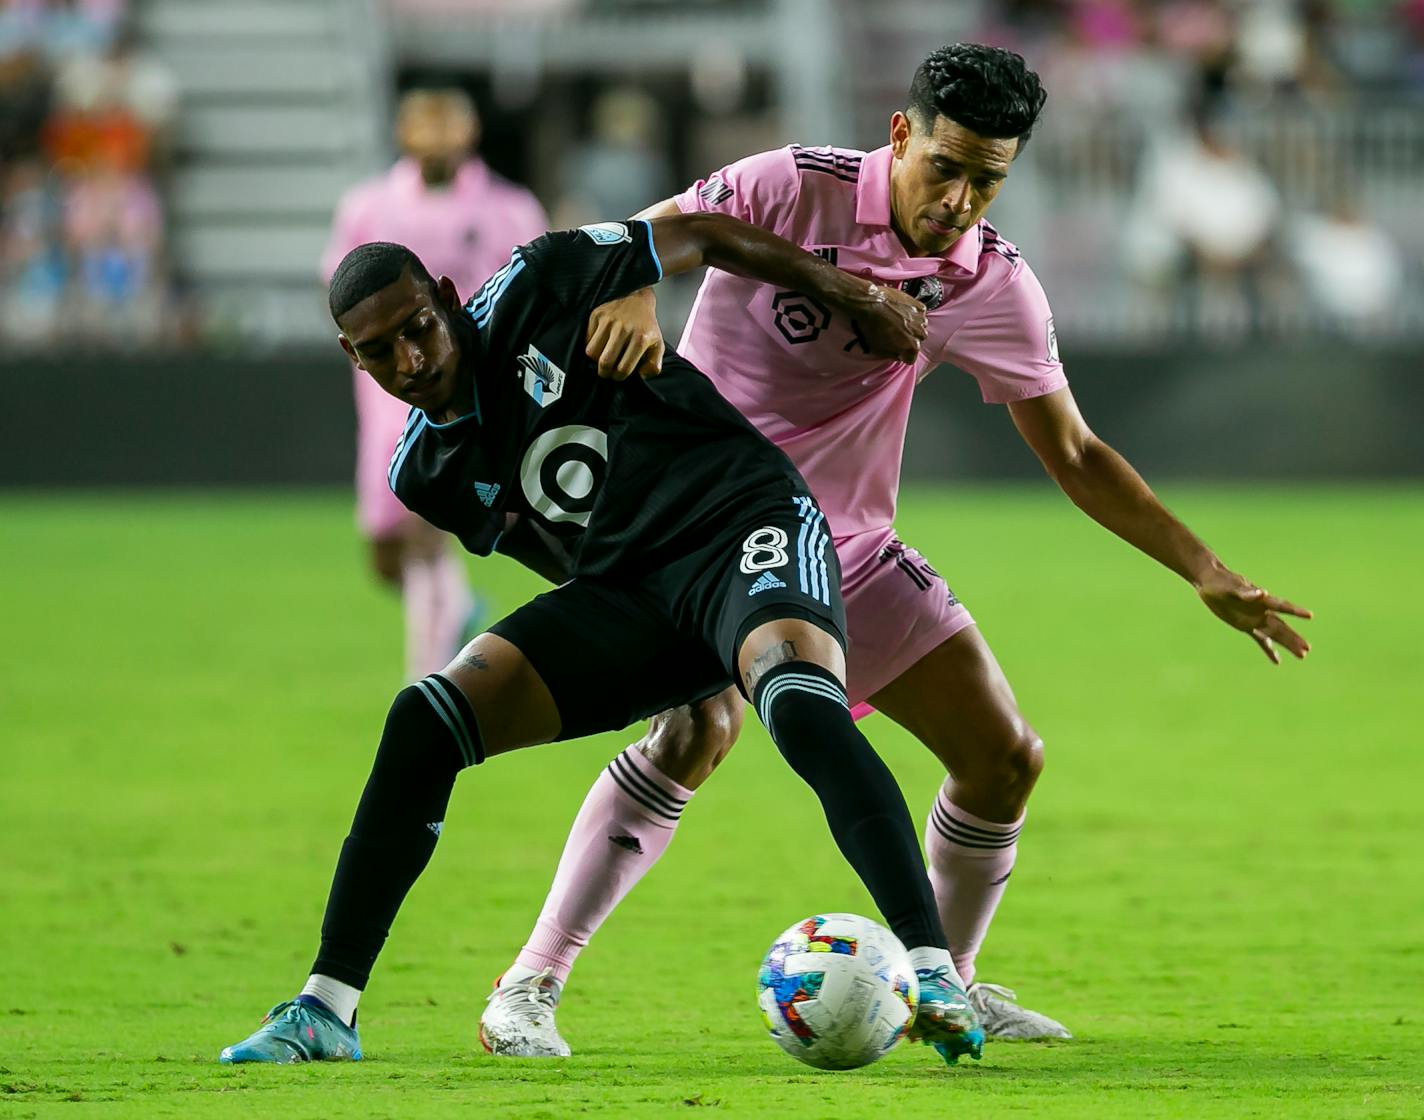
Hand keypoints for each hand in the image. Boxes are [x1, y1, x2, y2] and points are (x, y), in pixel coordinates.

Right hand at [585, 288, 663, 379]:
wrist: (637, 296)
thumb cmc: (646, 324)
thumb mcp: (658, 344)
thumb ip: (654, 364)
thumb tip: (642, 375)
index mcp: (640, 339)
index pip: (623, 368)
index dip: (618, 377)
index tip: (618, 375)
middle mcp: (624, 330)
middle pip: (605, 363)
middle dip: (604, 372)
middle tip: (607, 371)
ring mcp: (608, 321)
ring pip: (592, 352)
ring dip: (596, 359)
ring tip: (603, 356)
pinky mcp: (597, 315)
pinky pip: (587, 339)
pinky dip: (591, 344)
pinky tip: (600, 343)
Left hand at [840, 281, 928, 363]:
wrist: (870, 302)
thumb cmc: (871, 325)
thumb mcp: (879, 349)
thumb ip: (893, 354)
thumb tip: (898, 354)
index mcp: (912, 347)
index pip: (911, 358)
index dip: (902, 355)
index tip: (897, 350)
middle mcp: (920, 334)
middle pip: (917, 342)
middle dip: (908, 340)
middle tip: (896, 334)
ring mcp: (921, 319)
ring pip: (920, 328)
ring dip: (912, 327)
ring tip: (898, 321)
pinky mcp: (920, 307)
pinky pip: (920, 315)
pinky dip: (913, 314)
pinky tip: (901, 312)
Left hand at [1195, 567, 1311, 664]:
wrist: (1210, 582)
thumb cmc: (1221, 582)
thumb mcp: (1231, 588)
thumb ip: (1247, 593)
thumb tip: (1263, 593)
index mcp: (1260, 600)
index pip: (1281, 606)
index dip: (1295, 610)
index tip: (1310, 615)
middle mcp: (1261, 611)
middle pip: (1281, 626)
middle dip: (1293, 637)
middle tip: (1307, 649)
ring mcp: (1254, 619)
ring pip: (1274, 634)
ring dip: (1287, 643)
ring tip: (1303, 654)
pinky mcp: (1245, 625)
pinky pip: (1260, 639)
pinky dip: (1268, 649)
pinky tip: (1277, 661)